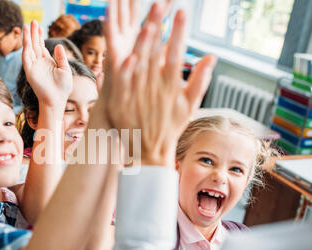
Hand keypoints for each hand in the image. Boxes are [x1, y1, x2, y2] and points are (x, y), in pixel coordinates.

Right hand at [22, 20, 72, 115]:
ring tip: (28, 27)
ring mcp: (34, 66)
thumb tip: (58, 45)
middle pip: (34, 44)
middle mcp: (39, 63)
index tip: (39, 26)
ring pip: (29, 49)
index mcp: (47, 62)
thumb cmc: (63, 88)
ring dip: (28, 38)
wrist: (57, 99)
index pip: (41, 46)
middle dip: (34, 33)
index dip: (40, 36)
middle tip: (33, 21)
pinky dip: (26, 49)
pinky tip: (27, 41)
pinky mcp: (30, 72)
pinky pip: (26, 58)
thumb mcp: (65, 69)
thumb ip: (61, 57)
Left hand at [105, 3, 216, 166]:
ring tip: (147, 24)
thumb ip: (200, 80)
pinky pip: (123, 85)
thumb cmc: (170, 127)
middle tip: (160, 5)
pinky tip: (127, 55)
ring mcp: (138, 96)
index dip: (179, 33)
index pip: (176, 54)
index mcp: (171, 87)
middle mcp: (155, 89)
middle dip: (158, 28)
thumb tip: (212, 57)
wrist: (149, 150)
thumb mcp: (189, 106)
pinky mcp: (122, 104)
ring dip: (143, 46)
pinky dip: (125, 71)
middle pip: (156, 54)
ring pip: (140, 66)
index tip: (182, 12)